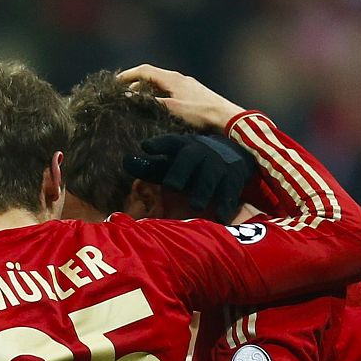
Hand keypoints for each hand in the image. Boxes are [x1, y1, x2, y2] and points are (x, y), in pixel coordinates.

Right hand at [116, 64, 243, 131]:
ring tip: (138, 101)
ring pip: (162, 84)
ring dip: (148, 90)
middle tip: (124, 94)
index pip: (144, 71)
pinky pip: (170, 90)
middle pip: (152, 76)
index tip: (115, 82)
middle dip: (136, 83)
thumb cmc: (199, 113)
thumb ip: (150, 102)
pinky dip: (159, 95)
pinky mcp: (193, 93)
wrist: (226, 117)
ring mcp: (187, 85)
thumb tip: (129, 96)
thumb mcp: (171, 109)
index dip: (128, 75)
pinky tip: (159, 106)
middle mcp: (179, 78)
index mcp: (172, 78)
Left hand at [124, 134, 256, 223]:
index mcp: (183, 146)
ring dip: (202, 191)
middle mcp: (201, 153)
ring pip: (210, 178)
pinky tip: (220, 217)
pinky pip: (230, 193)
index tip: (146, 147)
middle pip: (190, 159)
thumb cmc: (194, 162)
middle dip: (180, 171)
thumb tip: (126, 162)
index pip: (170, 143)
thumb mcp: (174, 161)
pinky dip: (225, 205)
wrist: (235, 154)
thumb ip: (151, 166)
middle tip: (172, 185)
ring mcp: (218, 166)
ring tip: (196, 206)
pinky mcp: (233, 180)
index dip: (159, 144)